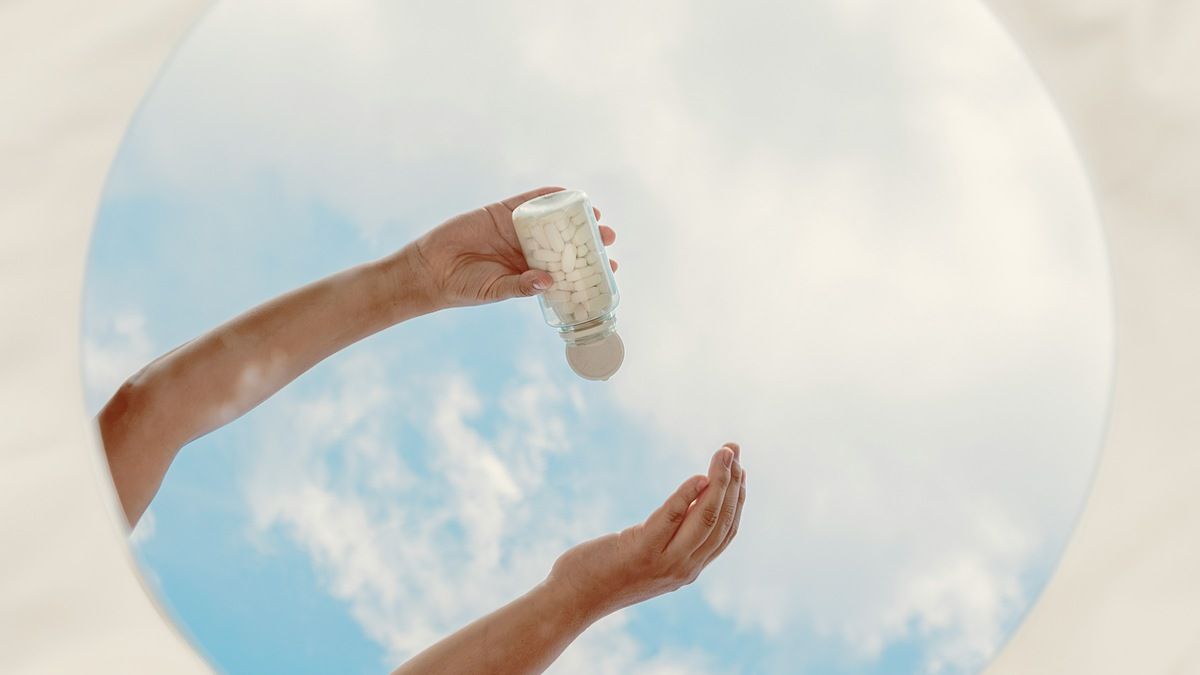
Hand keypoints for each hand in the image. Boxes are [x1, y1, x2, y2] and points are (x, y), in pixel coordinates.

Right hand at [407, 186, 618, 310]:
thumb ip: (521, 286)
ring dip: (573, 216)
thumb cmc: (465, 287)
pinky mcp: (501, 212)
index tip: (611, 268)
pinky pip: (528, 201)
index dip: (587, 269)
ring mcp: (516, 229)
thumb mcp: (496, 290)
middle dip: (587, 239)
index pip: (567, 270)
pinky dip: (546, 195)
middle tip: (608, 236)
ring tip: (595, 216)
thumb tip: (549, 283)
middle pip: (565, 242)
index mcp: (531, 272)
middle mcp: (528, 250)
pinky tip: (563, 192)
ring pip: (551, 220)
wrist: (432, 268)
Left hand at [546, 443, 746, 620]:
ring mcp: (665, 562)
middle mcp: (684, 568)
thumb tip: (684, 503)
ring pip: (707, 518)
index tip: (739, 468)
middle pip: (722, 521)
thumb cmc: (601, 573)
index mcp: (688, 568)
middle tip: (734, 449)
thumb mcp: (644, 555)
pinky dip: (688, 495)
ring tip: (724, 454)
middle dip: (733, 482)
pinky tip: (698, 476)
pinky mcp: (641, 550)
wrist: (572, 599)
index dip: (737, 498)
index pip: (727, 531)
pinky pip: (673, 518)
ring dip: (720, 481)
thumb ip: (667, 537)